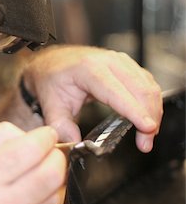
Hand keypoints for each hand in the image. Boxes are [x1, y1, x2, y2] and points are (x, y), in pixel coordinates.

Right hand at [0, 122, 66, 203]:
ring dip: (55, 179)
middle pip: (50, 175)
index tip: (48, 134)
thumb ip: (1, 135)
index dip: (45, 137)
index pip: (30, 151)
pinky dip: (49, 198)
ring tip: (42, 170)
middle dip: (57, 156)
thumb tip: (33, 135)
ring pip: (54, 197)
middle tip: (51, 150)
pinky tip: (38, 190)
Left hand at [21, 45, 162, 152]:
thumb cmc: (51, 79)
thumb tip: (74, 142)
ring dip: (153, 112)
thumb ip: (61, 125)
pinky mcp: (126, 65)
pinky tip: (146, 119)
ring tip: (146, 136)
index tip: (147, 128)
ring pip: (148, 85)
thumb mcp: (50, 104)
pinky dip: (151, 102)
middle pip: (139, 88)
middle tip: (145, 142)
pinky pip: (147, 83)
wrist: (51, 63)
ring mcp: (119, 61)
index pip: (116, 91)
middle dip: (148, 117)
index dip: (134, 110)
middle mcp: (107, 61)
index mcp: (87, 69)